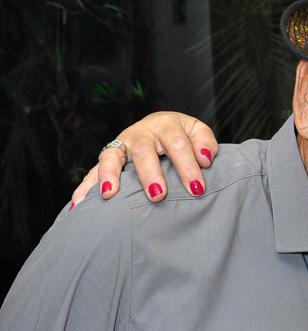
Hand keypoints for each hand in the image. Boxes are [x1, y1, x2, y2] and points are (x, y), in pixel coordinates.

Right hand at [71, 112, 217, 206]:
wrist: (163, 128)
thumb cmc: (184, 136)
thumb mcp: (198, 132)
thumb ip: (205, 143)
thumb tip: (205, 159)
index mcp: (165, 125)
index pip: (177, 144)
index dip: (187, 165)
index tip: (196, 187)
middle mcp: (140, 134)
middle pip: (143, 151)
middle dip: (149, 173)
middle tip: (157, 195)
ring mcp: (121, 145)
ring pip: (111, 156)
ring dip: (109, 175)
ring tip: (110, 194)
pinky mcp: (108, 159)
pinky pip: (92, 171)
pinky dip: (85, 187)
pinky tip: (79, 205)